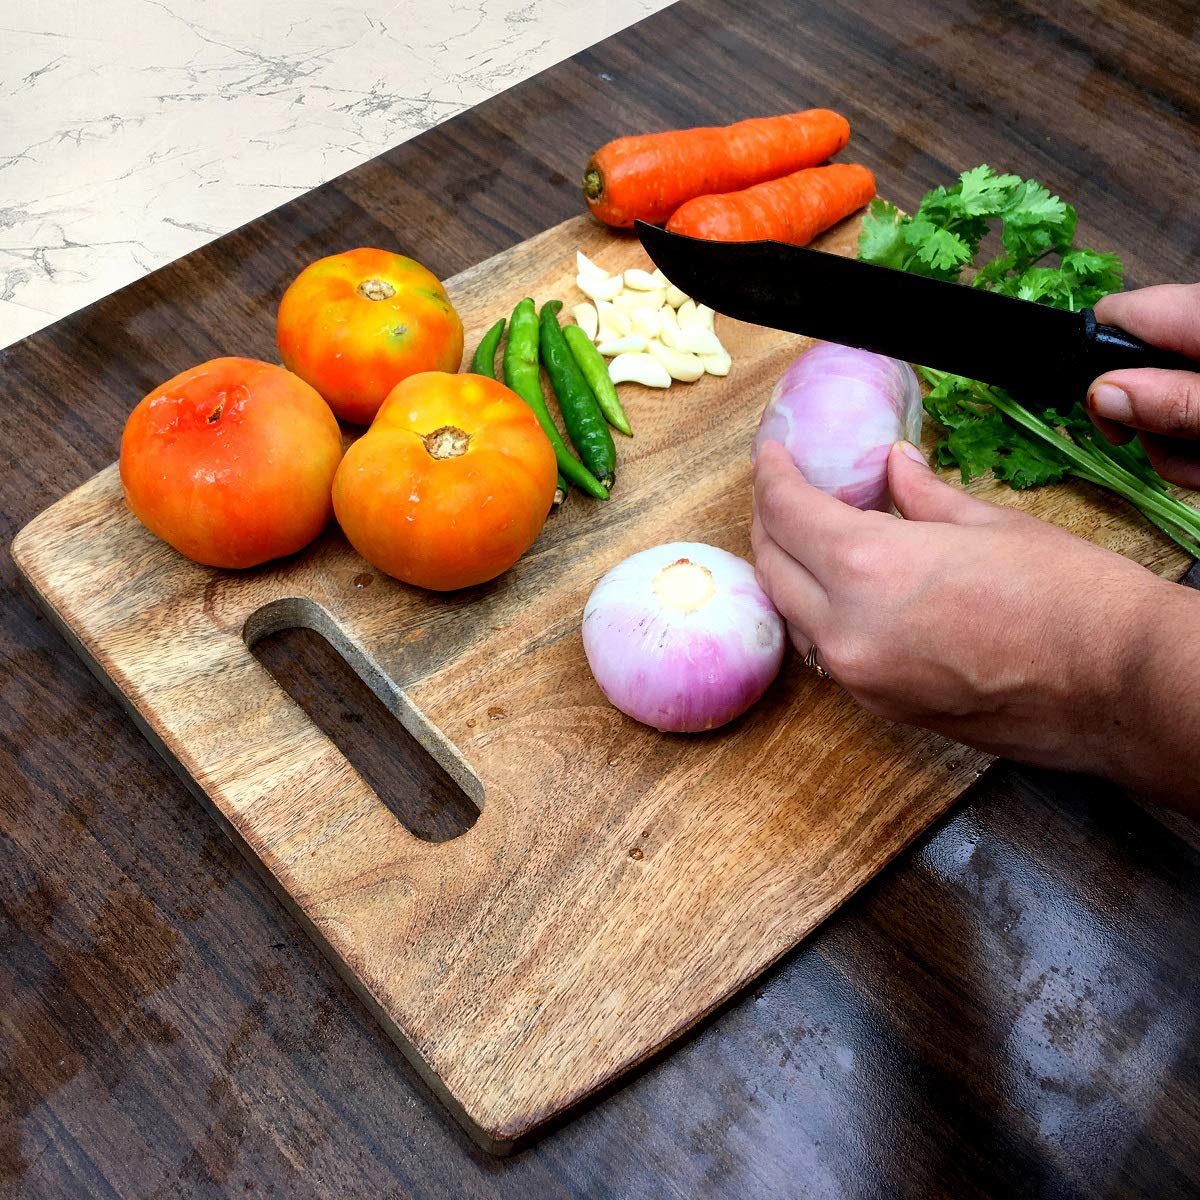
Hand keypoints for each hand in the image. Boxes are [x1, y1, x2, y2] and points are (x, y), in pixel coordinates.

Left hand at [751, 439, 1188, 785]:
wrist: (1119, 685)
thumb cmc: (1070, 598)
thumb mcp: (988, 524)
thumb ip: (923, 495)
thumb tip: (895, 465)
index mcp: (868, 570)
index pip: (786, 511)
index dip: (772, 473)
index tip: (773, 451)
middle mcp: (848, 630)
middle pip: (772, 565)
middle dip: (768, 519)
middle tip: (782, 488)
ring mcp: (861, 678)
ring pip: (792, 614)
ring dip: (788, 570)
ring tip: (806, 534)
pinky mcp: (882, 708)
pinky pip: (825, 652)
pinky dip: (819, 613)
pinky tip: (841, 588)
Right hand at [1088, 283, 1199, 486]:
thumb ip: (1173, 401)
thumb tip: (1098, 394)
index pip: (1113, 317)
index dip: (1093, 370)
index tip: (1115, 429)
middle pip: (1136, 371)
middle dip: (1149, 429)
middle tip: (1184, 461)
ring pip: (1166, 403)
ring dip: (1178, 449)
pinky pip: (1192, 411)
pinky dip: (1199, 446)